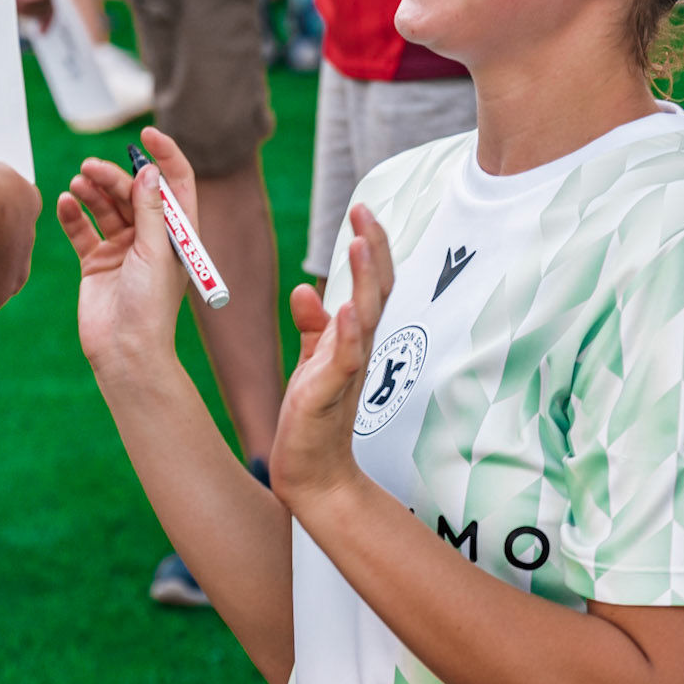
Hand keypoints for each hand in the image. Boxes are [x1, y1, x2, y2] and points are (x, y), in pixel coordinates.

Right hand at [57, 126, 191, 379]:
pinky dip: (72, 214)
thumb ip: (152, 209)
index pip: (176, 183)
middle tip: (91, 168)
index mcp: (177, 234)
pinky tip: (64, 203)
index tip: (146, 133)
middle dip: (113, 176)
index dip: (165, 155)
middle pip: (133, 191)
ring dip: (92, 191)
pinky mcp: (96, 262)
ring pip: (106, 206)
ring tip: (77, 183)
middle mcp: (150, 237)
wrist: (124, 352)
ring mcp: (122, 249)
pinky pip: (82, 229)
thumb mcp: (156, 252)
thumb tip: (149, 169)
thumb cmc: (150, 308)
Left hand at [269, 206, 393, 517]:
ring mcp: (348, 370)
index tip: (362, 210)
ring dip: (363, 280)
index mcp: (354, 337)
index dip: (370, 247)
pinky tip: (346, 310)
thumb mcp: (314, 361)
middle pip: (375, 290)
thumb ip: (314, 326)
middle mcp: (359, 348)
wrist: (312, 473)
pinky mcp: (330, 393)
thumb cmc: (315, 416)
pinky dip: (347, 333)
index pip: (369, 284)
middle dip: (373, 249)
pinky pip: (344, 359)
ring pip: (365, 317)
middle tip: (365, 212)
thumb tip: (308, 288)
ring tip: (359, 244)